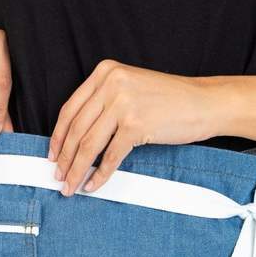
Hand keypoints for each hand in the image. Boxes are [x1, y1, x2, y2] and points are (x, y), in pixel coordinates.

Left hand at [48, 60, 216, 195]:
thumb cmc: (170, 100)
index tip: (52, 153)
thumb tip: (77, 136)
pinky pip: (110, 156)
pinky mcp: (136, 125)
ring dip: (76, 169)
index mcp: (105, 72)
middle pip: (77, 129)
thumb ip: (104, 103)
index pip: (70, 108)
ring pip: (89, 145)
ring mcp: (123, 104)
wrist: (203, 102)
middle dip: (64, 157)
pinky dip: (100, 174)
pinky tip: (93, 184)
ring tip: (70, 184)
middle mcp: (111, 84)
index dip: (58, 136)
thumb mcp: (130, 88)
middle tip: (58, 175)